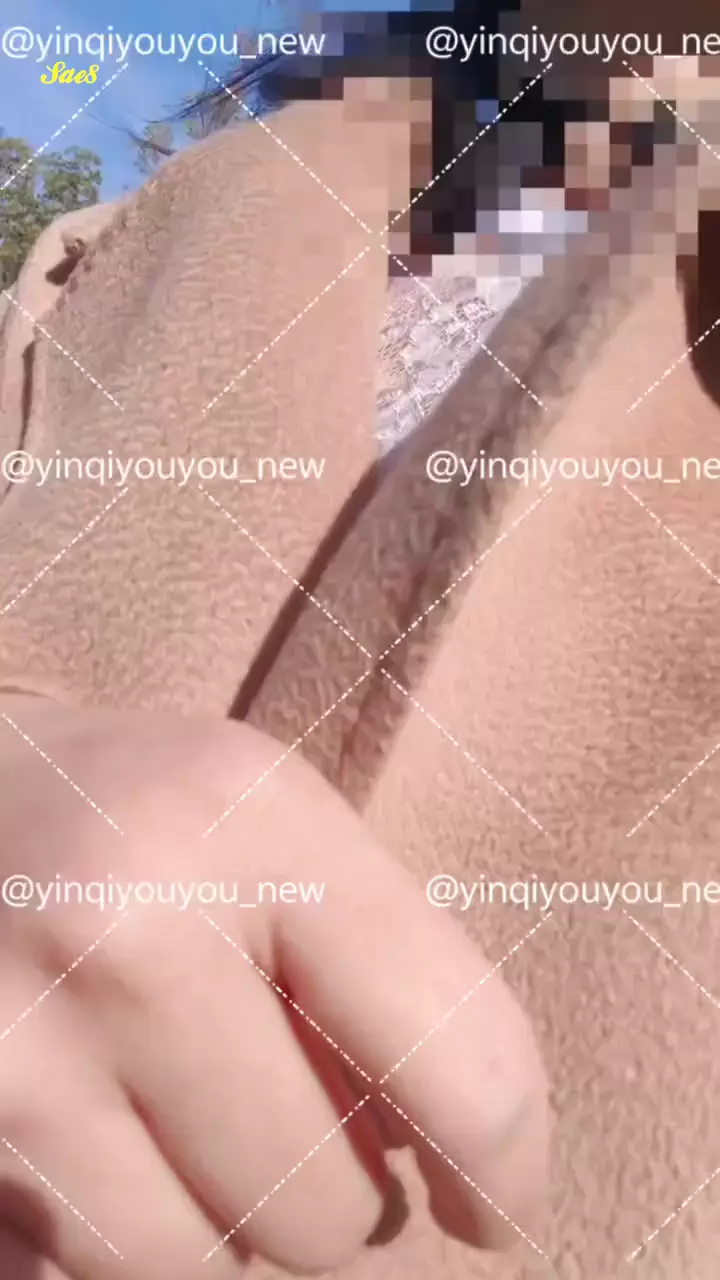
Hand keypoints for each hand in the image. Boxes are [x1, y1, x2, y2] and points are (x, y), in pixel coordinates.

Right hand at [0, 695, 547, 1278]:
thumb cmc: (126, 802)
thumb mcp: (264, 816)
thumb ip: (366, 957)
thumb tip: (441, 1157)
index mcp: (250, 821)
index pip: (457, 1059)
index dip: (506, 1167)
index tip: (495, 1210)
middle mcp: (129, 932)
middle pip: (322, 1207)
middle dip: (335, 1192)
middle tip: (299, 1124)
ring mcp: (18, 1046)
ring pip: (200, 1272)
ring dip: (225, 1226)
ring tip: (196, 1124)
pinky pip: (78, 1276)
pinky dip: (123, 1230)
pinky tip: (110, 1137)